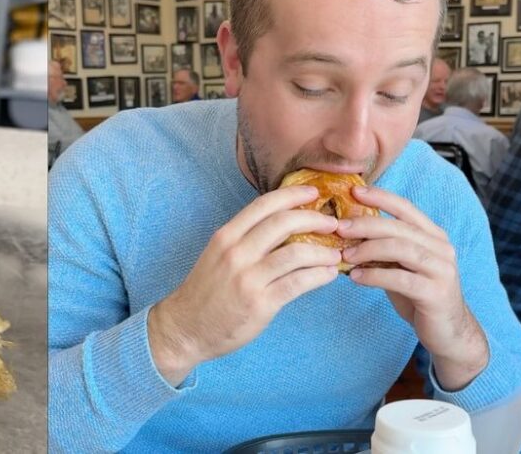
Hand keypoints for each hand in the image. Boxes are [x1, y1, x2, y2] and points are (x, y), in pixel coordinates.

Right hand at [148, 185, 340, 385]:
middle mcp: (236, 252)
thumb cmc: (205, 291)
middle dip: (315, 219)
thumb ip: (245, 240)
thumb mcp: (218, 255)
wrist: (186, 327)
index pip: (264, 205)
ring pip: (296, 253)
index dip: (292, 195)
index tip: (313, 193)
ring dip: (323, 251)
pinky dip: (319, 276)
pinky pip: (298, 283)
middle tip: (332, 224)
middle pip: (284, 223)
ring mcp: (248, 278)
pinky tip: (328, 274)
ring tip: (335, 254)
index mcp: (226, 236)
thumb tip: (284, 226)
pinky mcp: (260, 303)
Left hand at [338, 186, 488, 390]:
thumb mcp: (400, 265)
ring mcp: (441, 269)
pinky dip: (374, 275)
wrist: (447, 330)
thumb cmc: (418, 293)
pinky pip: (400, 278)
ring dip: (367, 249)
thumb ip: (382, 248)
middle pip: (399, 227)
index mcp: (433, 235)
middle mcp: (441, 248)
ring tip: (344, 255)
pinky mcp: (436, 292)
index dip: (380, 197)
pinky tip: (355, 277)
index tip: (353, 191)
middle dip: (365, 224)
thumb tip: (346, 231)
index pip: (405, 207)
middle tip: (339, 228)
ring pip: (400, 249)